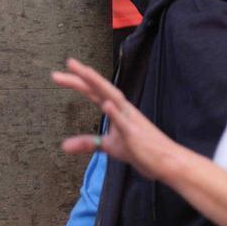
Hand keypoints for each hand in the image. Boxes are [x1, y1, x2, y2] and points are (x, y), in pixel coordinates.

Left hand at [51, 58, 180, 180]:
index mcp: (117, 110)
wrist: (167, 162)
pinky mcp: (136, 136)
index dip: (78, 82)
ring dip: (99, 84)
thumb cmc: (141, 151)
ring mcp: (130, 121)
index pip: (94, 92)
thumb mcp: (109, 146)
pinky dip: (115, 113)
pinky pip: (125, 123)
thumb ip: (88, 143)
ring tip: (85, 72)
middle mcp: (123, 109)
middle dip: (84, 76)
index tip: (59, 74)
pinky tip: (105, 104)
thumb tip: (63, 146)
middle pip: (101, 88)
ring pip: (113, 97)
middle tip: (68, 63)